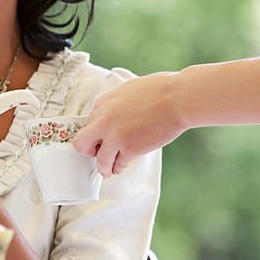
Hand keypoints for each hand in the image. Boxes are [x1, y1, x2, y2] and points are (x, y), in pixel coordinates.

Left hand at [73, 72, 188, 176]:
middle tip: (97, 154)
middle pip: (81, 144)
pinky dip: (120, 167)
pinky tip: (122, 166)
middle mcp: (104, 121)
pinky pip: (118, 165)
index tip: (99, 140)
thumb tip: (113, 114)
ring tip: (109, 170)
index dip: (95, 134)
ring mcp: (116, 137)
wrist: (178, 98)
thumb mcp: (128, 90)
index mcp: (103, 104)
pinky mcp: (130, 149)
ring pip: (100, 161)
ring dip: (105, 167)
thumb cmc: (160, 90)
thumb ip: (115, 104)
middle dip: (89, 151)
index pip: (88, 124)